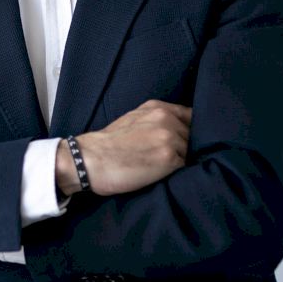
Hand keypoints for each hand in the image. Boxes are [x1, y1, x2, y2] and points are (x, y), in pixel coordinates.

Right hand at [59, 100, 191, 195]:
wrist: (89, 160)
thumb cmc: (107, 144)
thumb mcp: (133, 119)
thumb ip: (156, 119)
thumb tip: (179, 129)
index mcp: (157, 107)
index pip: (191, 115)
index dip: (190, 129)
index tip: (184, 139)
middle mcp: (166, 119)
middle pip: (193, 135)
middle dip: (186, 146)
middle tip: (167, 157)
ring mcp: (169, 138)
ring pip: (190, 152)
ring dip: (181, 160)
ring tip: (161, 167)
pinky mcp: (169, 159)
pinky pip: (184, 167)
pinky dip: (176, 172)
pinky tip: (159, 173)